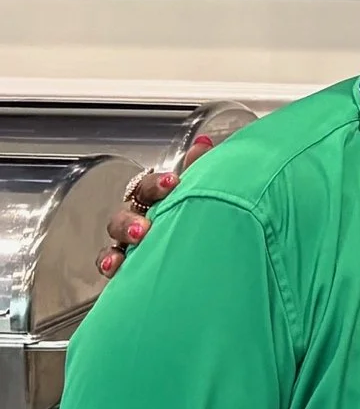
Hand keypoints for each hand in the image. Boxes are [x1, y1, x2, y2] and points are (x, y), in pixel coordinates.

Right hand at [96, 135, 217, 277]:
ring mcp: (128, 240)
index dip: (157, 184)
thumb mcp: (198, 194)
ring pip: (115, 233)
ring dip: (123, 236)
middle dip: (132, 218)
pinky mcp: (125, 263)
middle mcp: (138, 217)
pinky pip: (109, 259)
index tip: (172, 183)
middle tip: (145, 227)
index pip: (148, 186)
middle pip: (126, 211)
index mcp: (155, 200)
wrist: (198, 256)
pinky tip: (113, 266)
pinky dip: (108, 261)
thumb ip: (199, 169)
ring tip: (135, 242)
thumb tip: (203, 142)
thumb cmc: (192, 218)